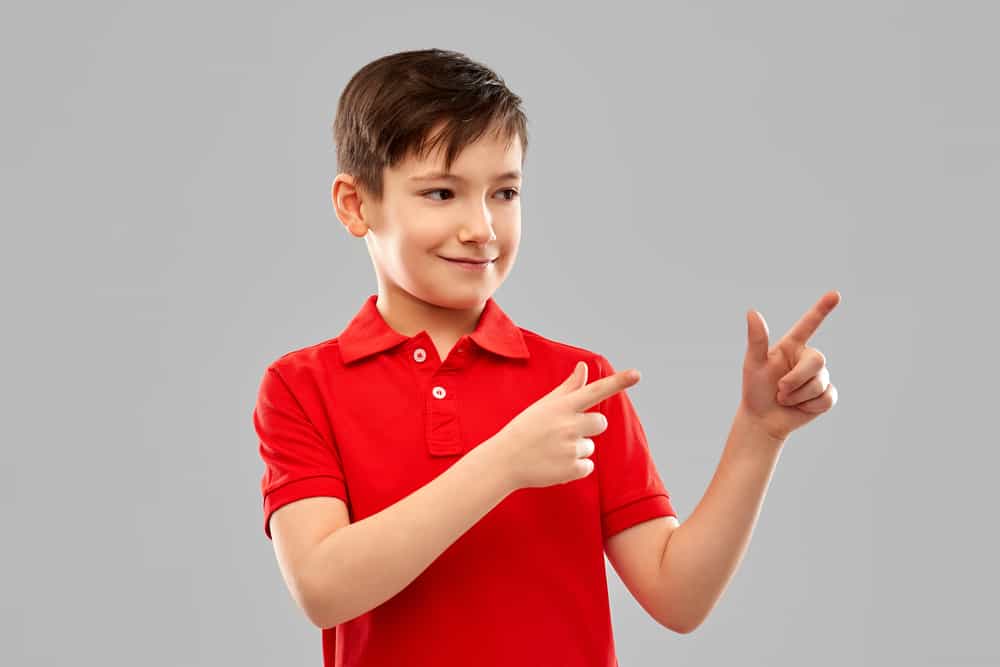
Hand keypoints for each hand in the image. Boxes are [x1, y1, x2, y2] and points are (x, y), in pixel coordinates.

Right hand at [489, 360, 639, 490]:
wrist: (505, 460)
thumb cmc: (525, 429)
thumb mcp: (544, 405)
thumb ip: (569, 387)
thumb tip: (584, 366)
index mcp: (562, 407)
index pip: (595, 391)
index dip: (618, 382)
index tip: (637, 373)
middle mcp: (568, 425)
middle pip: (600, 423)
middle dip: (589, 428)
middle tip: (564, 433)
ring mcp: (571, 448)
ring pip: (590, 447)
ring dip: (576, 449)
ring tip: (552, 450)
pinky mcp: (572, 469)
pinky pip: (587, 466)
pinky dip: (574, 467)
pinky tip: (555, 464)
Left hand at [739, 290, 840, 442]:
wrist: (762, 418)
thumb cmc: (755, 389)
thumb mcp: (753, 364)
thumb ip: (757, 339)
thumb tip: (752, 311)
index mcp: (791, 346)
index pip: (809, 324)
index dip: (822, 309)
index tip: (835, 294)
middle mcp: (807, 358)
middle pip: (817, 360)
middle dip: (796, 378)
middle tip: (779, 389)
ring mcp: (819, 376)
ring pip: (820, 383)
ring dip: (798, 396)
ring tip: (784, 398)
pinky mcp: (827, 395)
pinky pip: (827, 398)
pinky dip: (809, 406)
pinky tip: (799, 407)